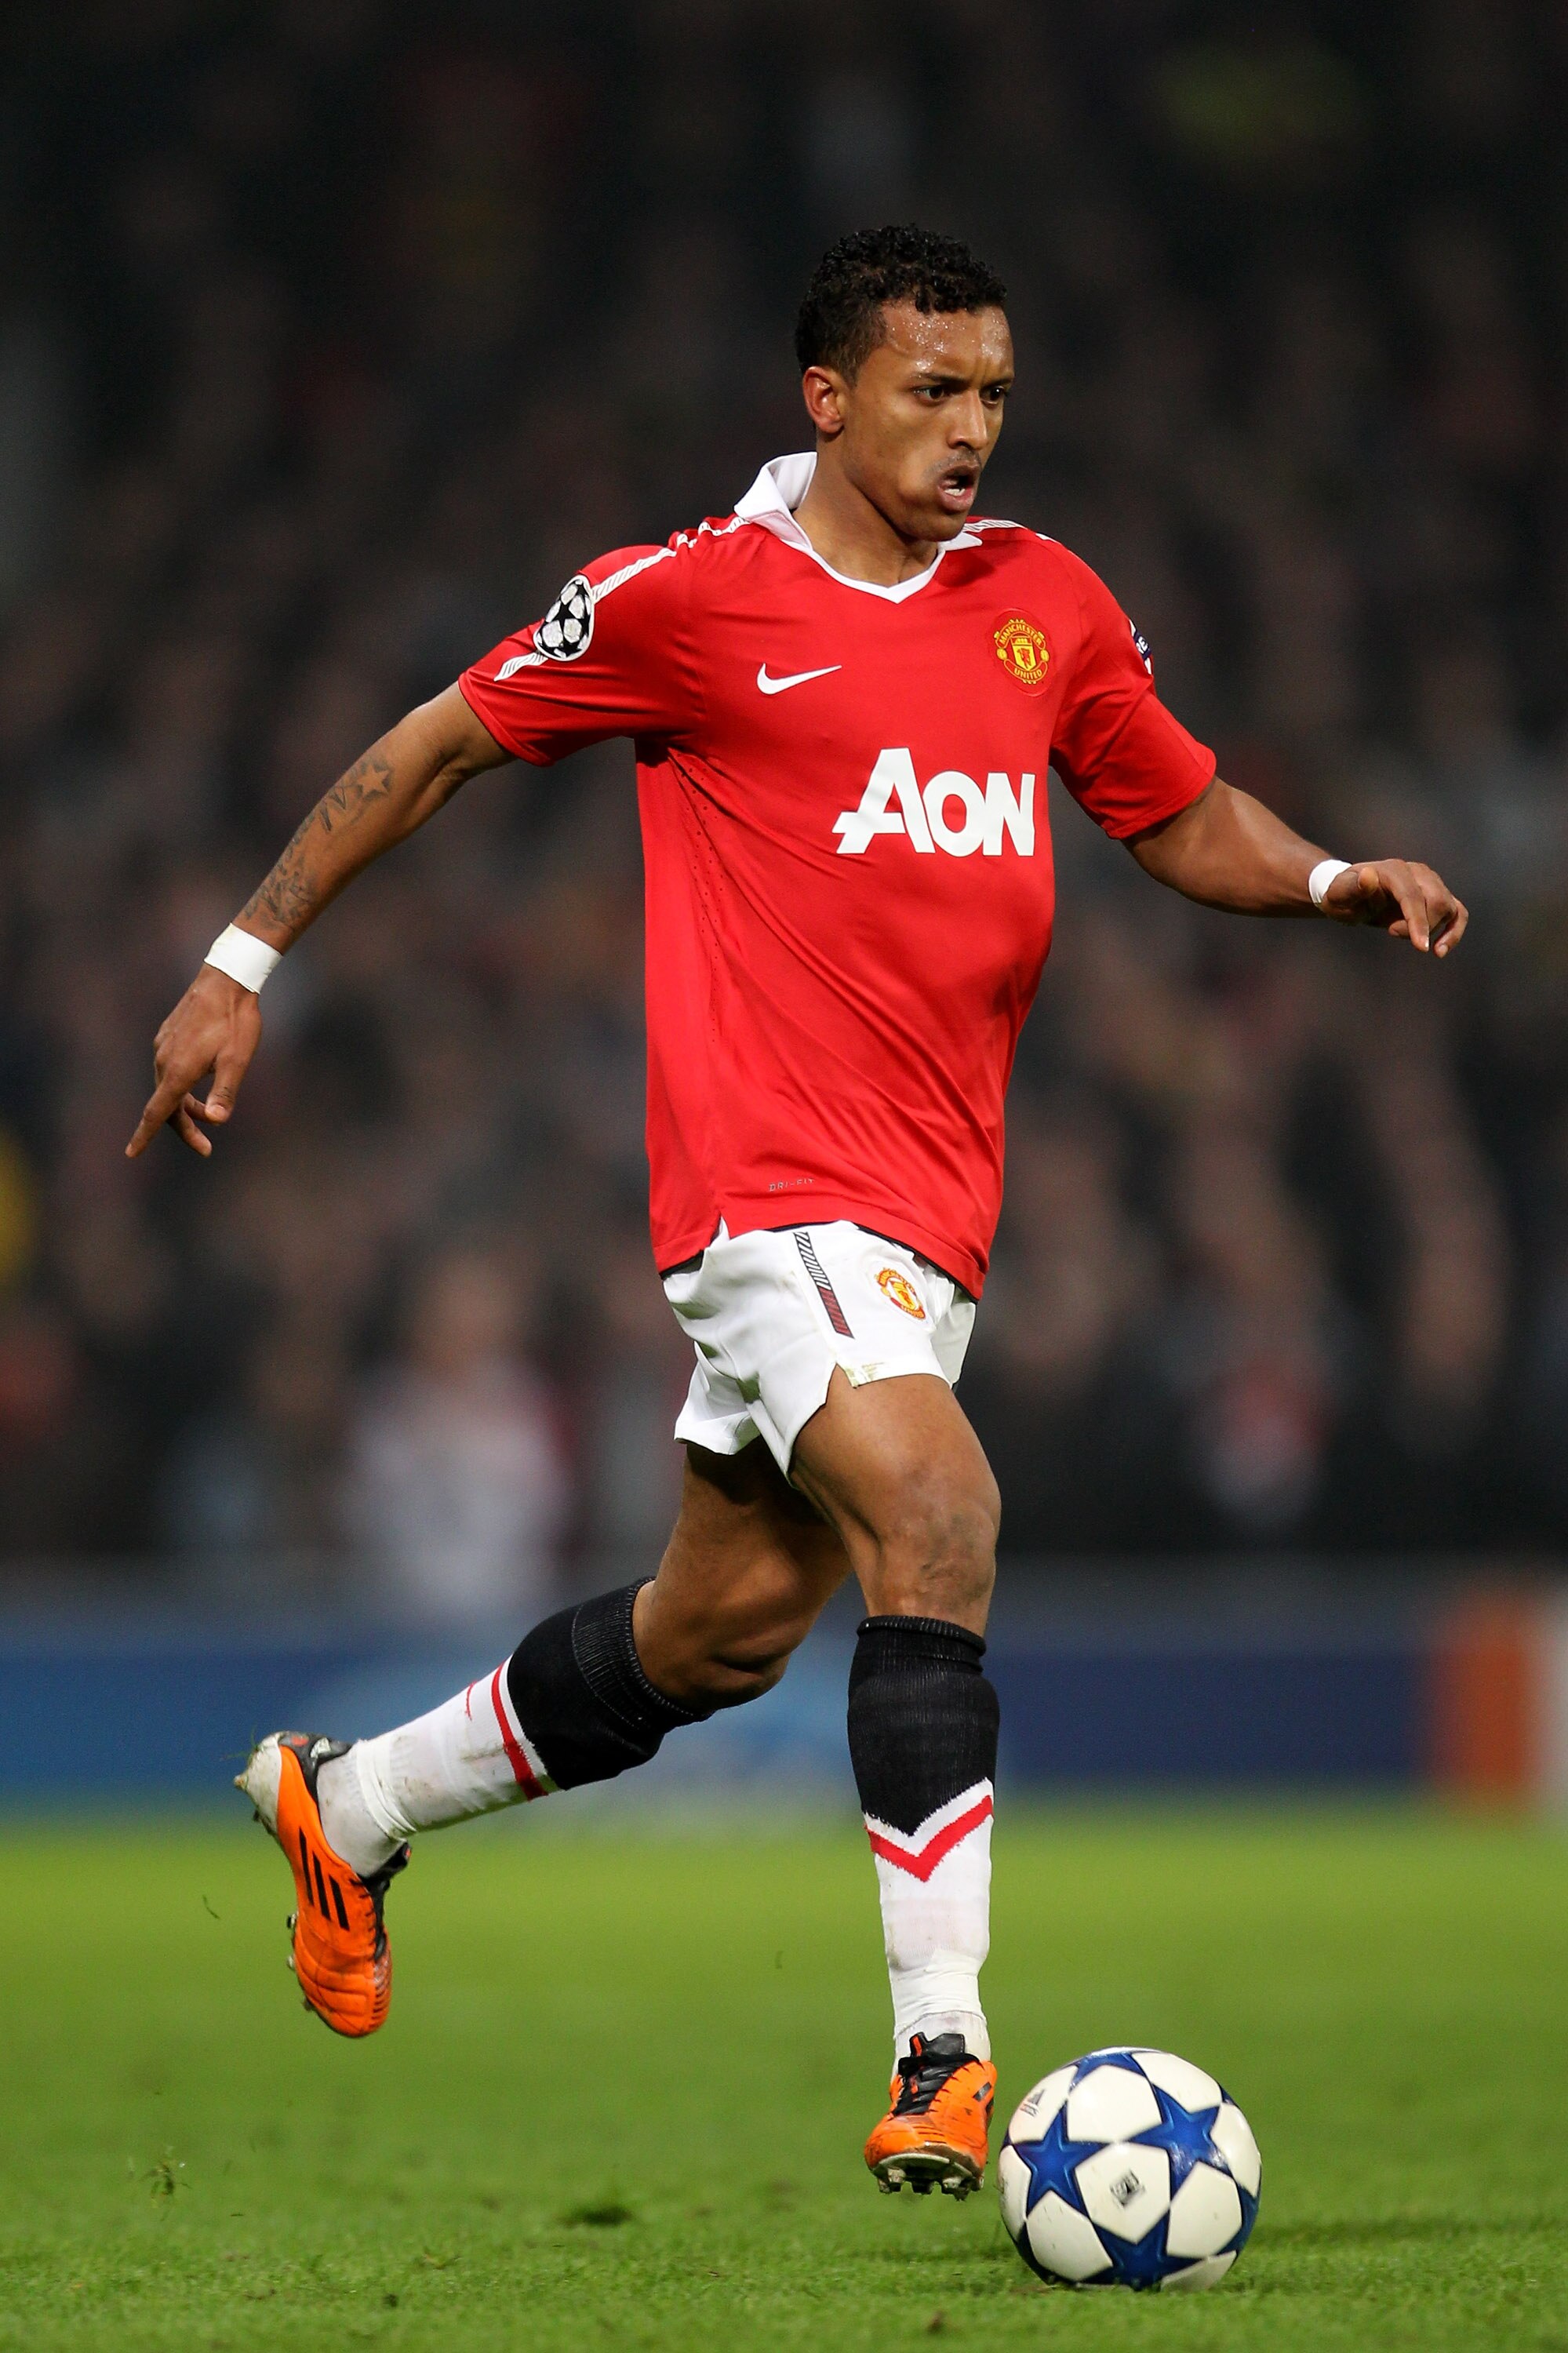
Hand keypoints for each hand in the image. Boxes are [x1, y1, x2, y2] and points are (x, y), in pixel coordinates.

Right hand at [125, 966, 262, 1158]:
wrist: (227, 979)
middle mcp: (163, 1060)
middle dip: (184, 1128)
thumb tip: (215, 1119)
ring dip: (186, 1107)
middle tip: (206, 1147)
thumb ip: (225, 1092)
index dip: (145, 1136)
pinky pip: (170, 1071)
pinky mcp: (167, 1037)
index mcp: (179, 1071)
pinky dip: (183, 1087)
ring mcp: (163, 1047)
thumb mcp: (237, 1060)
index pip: (157, 1112)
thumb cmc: (236, 1021)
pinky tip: (203, 1079)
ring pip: (168, 1088)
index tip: (131, 1154)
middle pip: (165, 1106)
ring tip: (211, 1115)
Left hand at [1321, 860, 1467, 956]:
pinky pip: (1457, 913)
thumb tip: (1368, 876)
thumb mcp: (1338, 894)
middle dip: (1422, 926)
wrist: (1351, 894)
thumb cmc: (1343, 895)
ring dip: (1434, 930)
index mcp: (1393, 870)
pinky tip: (1441, 950)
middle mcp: (1417, 872)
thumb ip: (1353, 887)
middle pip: (1437, 901)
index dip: (1418, 922)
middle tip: (1391, 931)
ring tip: (1413, 941)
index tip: (1421, 947)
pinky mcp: (1437, 895)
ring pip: (1449, 907)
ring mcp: (1430, 882)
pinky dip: (1454, 931)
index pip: (1413, 896)